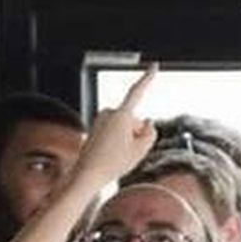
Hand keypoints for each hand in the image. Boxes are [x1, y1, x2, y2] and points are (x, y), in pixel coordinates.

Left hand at [65, 65, 158, 194]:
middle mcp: (108, 113)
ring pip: (123, 127)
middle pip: (133, 119)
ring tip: (115, 156)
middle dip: (135, 133)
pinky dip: (116, 142)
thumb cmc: (113, 163)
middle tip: (126, 153)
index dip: (147, 79)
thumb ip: (151, 132)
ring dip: (125, 139)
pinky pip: (114, 132)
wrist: (87, 175)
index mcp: (121, 115)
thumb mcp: (142, 149)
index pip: (137, 92)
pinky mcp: (95, 128)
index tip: (153, 66)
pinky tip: (109, 156)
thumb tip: (146, 122)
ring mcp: (100, 120)